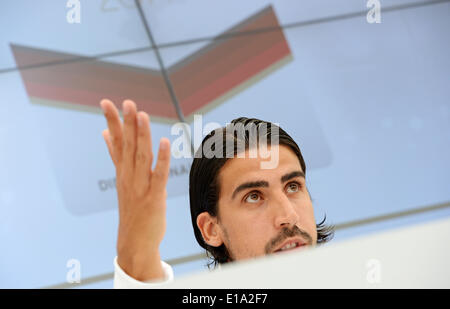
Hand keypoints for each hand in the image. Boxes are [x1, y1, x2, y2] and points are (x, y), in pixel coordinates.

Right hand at [100, 99, 170, 280]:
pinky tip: (165, 142)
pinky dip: (162, 158)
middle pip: (127, 145)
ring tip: (142, 115)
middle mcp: (129, 176)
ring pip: (141, 156)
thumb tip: (105, 134)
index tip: (106, 102)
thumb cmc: (132, 208)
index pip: (115, 142)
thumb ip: (116, 156)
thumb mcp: (122, 179)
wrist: (134, 241)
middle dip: (127, 123)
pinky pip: (159, 174)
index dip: (112, 122)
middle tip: (127, 102)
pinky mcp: (154, 196)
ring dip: (141, 136)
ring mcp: (140, 186)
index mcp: (122, 171)